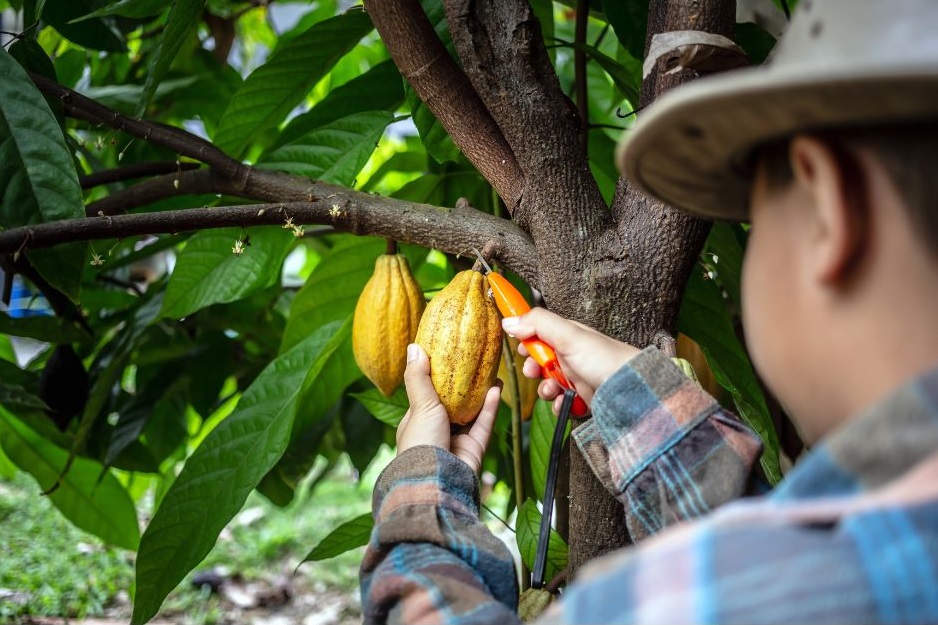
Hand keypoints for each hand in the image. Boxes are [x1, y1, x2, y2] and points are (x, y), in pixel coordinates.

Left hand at [396, 344, 501, 473]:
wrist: (435, 480)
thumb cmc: (421, 442)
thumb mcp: (419, 405)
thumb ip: (418, 377)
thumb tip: (414, 348)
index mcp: (417, 424)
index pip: (427, 398)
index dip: (437, 380)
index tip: (448, 360)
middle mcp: (436, 432)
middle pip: (453, 405)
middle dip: (465, 387)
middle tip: (475, 365)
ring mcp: (456, 442)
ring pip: (472, 414)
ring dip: (482, 395)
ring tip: (492, 374)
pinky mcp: (474, 449)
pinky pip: (483, 425)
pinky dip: (490, 408)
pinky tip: (497, 389)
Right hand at [502, 308, 640, 413]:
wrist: (632, 391)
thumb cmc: (606, 359)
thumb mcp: (569, 335)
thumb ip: (538, 323)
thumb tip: (509, 320)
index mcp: (568, 336)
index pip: (539, 334)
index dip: (527, 341)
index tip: (522, 349)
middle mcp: (572, 356)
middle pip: (540, 361)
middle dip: (534, 368)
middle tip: (535, 371)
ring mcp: (577, 378)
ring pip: (549, 384)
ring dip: (546, 389)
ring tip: (553, 389)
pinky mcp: (582, 399)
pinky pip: (561, 403)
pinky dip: (559, 405)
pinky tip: (565, 403)